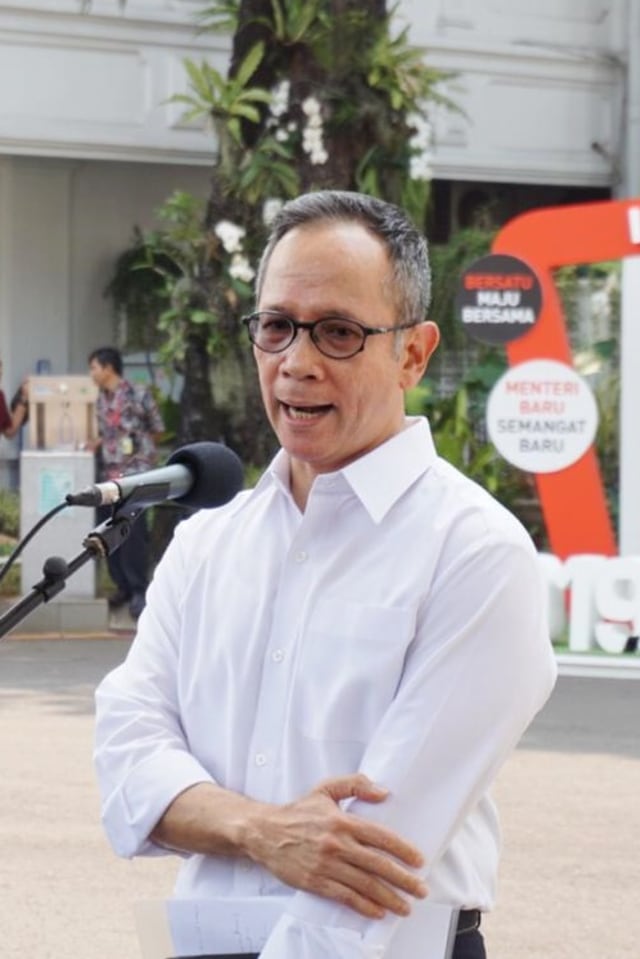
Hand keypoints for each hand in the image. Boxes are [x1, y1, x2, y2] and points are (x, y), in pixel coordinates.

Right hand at [245, 774, 427, 918]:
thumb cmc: (297, 812)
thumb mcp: (325, 789)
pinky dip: (364, 906)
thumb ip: (355, 785)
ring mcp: (327, 865)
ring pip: (365, 885)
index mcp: (342, 821)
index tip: (418, 861)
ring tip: (405, 906)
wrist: (265, 832)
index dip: (402, 850)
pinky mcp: (316, 882)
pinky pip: (345, 896)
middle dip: (403, 879)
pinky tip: (378, 910)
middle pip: (378, 865)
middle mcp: (337, 844)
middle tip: (420, 889)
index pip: (380, 837)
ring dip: (388, 897)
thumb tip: (383, 792)